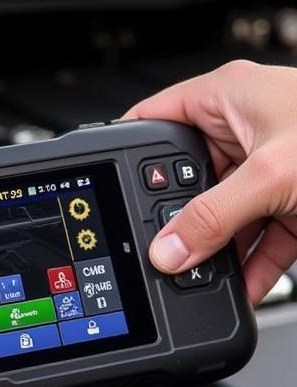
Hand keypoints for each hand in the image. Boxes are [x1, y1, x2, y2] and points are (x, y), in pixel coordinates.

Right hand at [123, 60, 296, 302]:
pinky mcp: (295, 203)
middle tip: (165, 249)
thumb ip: (212, 217)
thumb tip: (168, 250)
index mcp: (228, 96)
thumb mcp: (271, 175)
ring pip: (222, 216)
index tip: (107, 195)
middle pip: (186, 181)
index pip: (154, 119)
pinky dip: (251, 267)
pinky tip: (243, 290)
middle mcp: (245, 129)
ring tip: (201, 276)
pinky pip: (258, 240)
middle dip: (177, 220)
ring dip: (215, 251)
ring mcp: (270, 169)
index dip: (126, 154)